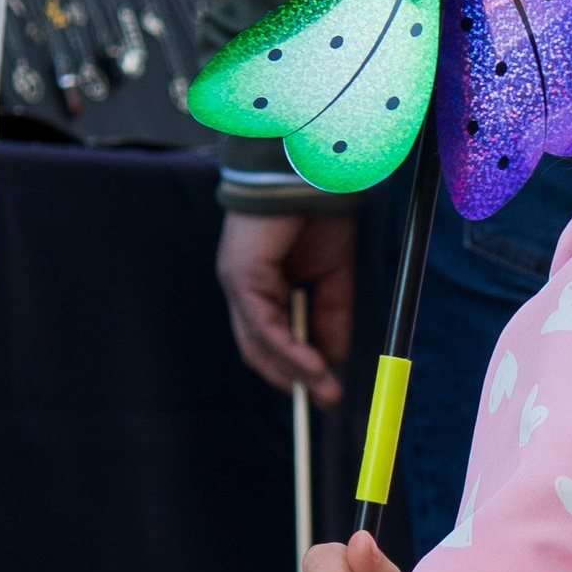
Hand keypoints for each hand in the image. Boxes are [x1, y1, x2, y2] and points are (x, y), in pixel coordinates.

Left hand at [218, 206, 353, 406]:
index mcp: (260, 283)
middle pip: (258, 348)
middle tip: (325, 399)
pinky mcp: (242, 276)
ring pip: (258, 343)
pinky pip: (263, 327)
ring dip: (293, 372)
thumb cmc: (317, 213)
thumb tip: (334, 358)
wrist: (308, 172)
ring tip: (324, 390)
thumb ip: (330, 316)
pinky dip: (289, 351)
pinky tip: (313, 366)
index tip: (324, 388)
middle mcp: (243, 286)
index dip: (294, 367)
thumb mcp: (331, 275)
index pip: (268, 338)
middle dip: (292, 378)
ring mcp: (238, 282)